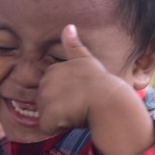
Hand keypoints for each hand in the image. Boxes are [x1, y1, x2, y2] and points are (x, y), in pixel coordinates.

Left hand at [38, 25, 154, 154]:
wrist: (109, 100)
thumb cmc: (101, 82)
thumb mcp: (87, 60)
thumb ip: (74, 46)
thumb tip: (68, 26)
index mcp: (52, 70)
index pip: (51, 90)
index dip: (66, 96)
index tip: (80, 94)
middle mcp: (45, 82)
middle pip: (45, 103)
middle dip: (60, 108)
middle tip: (79, 104)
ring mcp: (45, 98)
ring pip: (46, 116)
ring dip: (60, 118)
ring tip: (77, 111)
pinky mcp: (48, 115)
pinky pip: (47, 127)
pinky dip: (58, 128)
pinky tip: (72, 120)